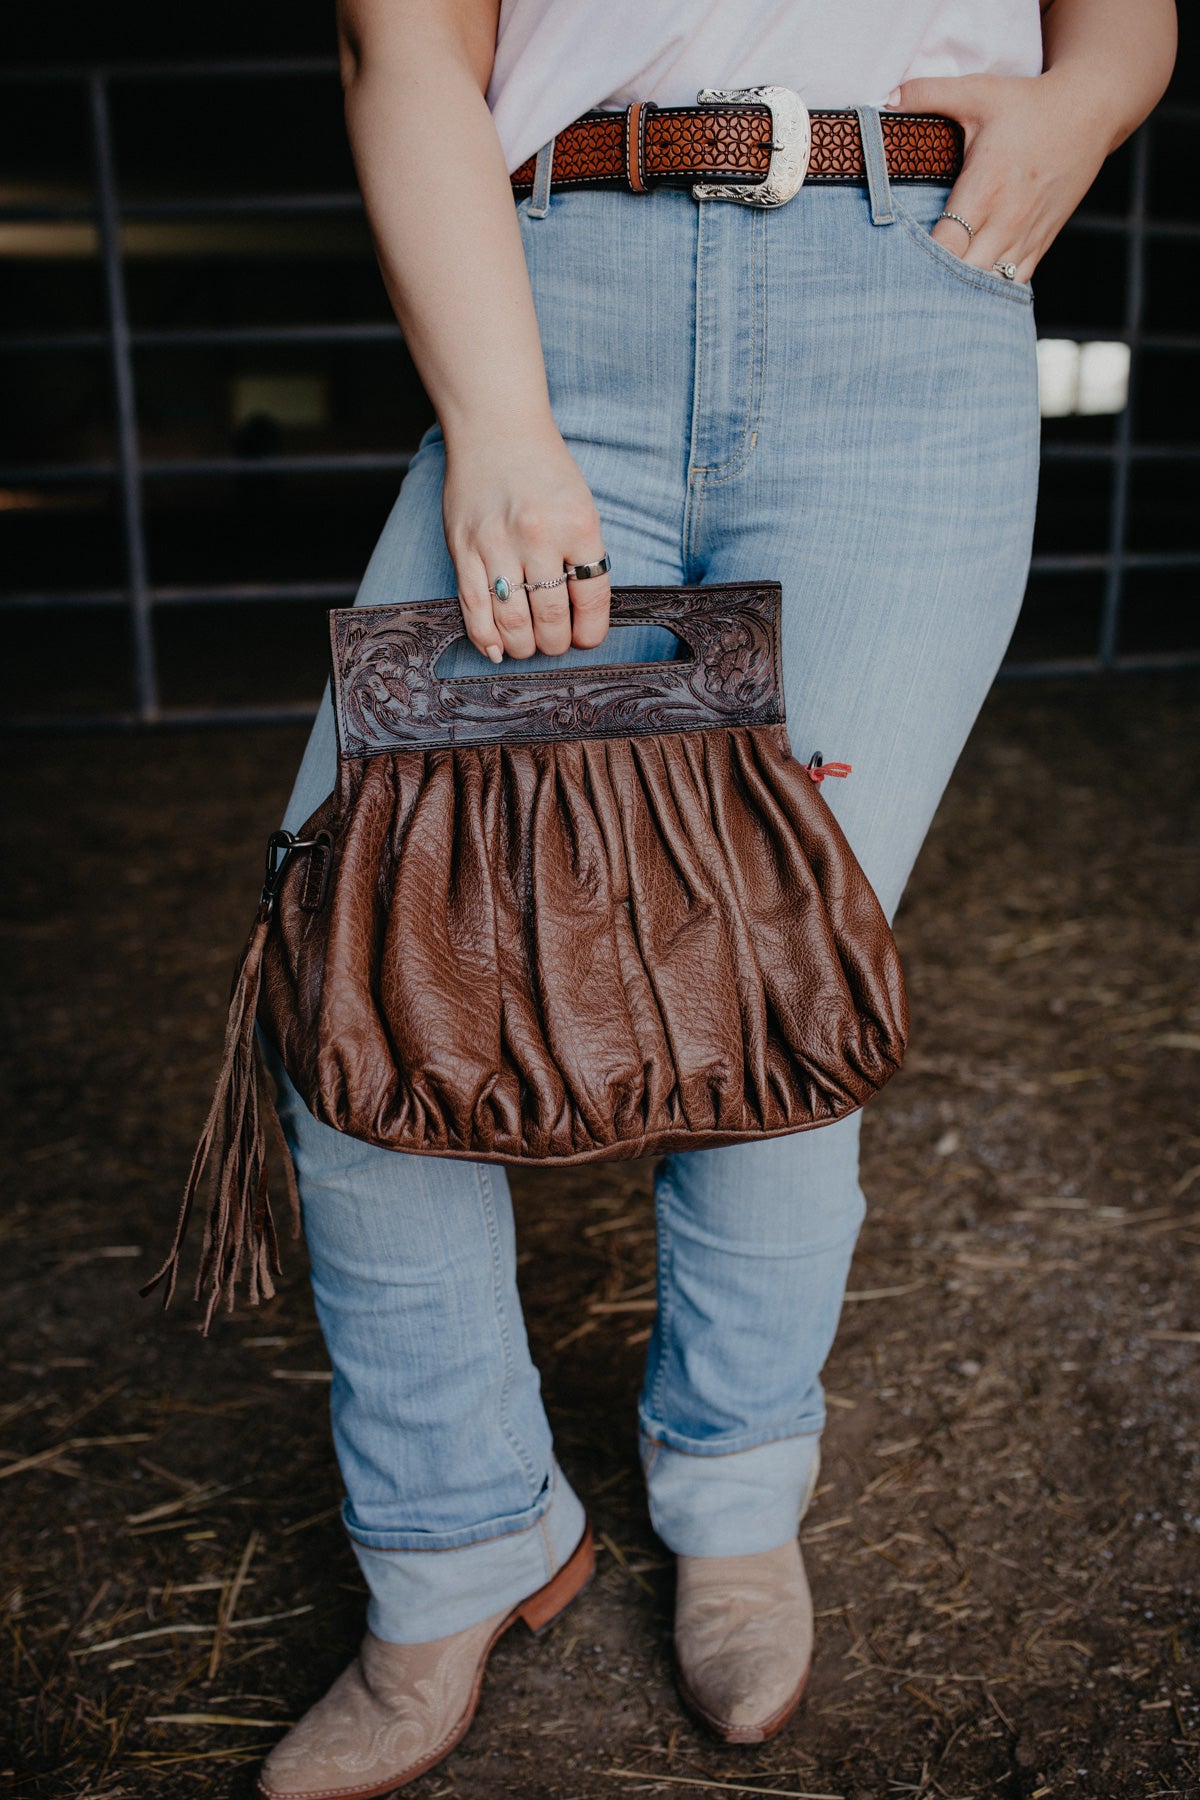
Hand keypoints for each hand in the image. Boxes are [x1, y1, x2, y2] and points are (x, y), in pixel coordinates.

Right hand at [441, 413, 610, 661]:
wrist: (496, 427)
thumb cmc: (544, 470)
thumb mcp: (581, 506)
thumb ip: (583, 557)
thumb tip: (581, 616)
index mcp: (578, 526)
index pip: (592, 599)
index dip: (590, 632)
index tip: (585, 640)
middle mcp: (539, 536)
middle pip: (551, 617)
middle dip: (554, 643)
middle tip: (553, 643)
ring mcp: (497, 543)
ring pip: (512, 620)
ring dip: (522, 645)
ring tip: (527, 646)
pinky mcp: (463, 547)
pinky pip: (474, 606)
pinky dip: (485, 637)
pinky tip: (495, 649)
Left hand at [887, 70, 1114, 282]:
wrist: (1090, 112)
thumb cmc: (1028, 104)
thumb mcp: (978, 91)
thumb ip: (929, 93)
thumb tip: (888, 99)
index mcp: (985, 189)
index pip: (945, 246)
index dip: (919, 260)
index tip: (897, 260)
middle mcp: (1006, 221)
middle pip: (964, 277)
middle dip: (936, 283)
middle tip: (908, 282)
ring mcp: (1026, 236)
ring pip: (989, 288)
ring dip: (963, 292)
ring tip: (935, 293)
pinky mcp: (1041, 244)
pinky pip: (1013, 285)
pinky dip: (990, 292)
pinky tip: (969, 290)